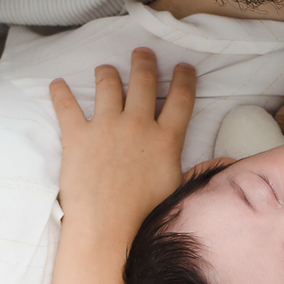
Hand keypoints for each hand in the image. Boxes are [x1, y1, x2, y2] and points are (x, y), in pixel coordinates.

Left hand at [50, 48, 195, 249]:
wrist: (109, 230)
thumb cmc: (147, 216)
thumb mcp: (181, 189)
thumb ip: (199, 170)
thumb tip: (226, 164)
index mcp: (166, 139)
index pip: (181, 98)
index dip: (184, 78)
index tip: (183, 66)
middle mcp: (138, 125)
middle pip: (144, 81)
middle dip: (144, 62)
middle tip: (142, 53)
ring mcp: (106, 128)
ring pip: (108, 85)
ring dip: (107, 73)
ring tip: (105, 69)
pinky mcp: (77, 137)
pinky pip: (66, 106)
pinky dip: (60, 93)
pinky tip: (56, 84)